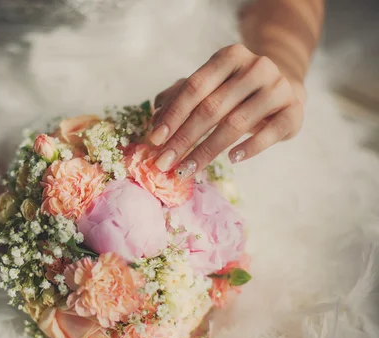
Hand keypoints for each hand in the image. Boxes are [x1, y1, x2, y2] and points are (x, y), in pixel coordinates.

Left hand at [149, 44, 304, 177]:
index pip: (194, 87)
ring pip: (236, 124)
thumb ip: (178, 98)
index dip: (173, 115)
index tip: (155, 140)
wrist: (282, 89)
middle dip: (184, 139)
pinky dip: (249, 148)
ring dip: (207, 151)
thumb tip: (153, 119)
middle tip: (164, 163)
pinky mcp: (293, 110)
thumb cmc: (234, 91)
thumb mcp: (207, 87)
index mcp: (229, 57)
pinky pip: (270, 133)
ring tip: (187, 169)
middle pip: (212, 108)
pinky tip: (231, 160)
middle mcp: (256, 67)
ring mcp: (278, 87)